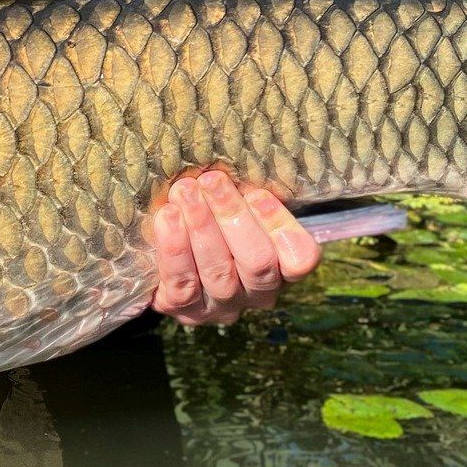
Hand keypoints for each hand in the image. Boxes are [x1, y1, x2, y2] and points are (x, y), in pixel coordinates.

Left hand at [147, 171, 316, 325]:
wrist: (168, 256)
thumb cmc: (215, 218)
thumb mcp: (241, 206)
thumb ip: (248, 194)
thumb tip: (239, 156)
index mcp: (282, 267)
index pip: (299, 258)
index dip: (280, 226)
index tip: (256, 193)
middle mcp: (258, 294)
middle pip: (258, 262)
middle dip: (233, 216)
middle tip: (211, 181)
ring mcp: (222, 306)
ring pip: (219, 273)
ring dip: (202, 227)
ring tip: (185, 192)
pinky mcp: (185, 311)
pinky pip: (181, 283)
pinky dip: (174, 248)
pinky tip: (167, 217)